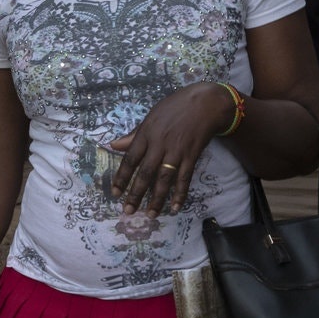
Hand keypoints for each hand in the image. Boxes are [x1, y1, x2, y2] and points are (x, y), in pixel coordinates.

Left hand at [110, 83, 231, 215]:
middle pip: (145, 173)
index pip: (130, 159)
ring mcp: (176, 151)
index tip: (115, 193)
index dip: (122, 177)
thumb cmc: (175, 107)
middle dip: (136, 194)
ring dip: (157, 199)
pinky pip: (184, 178)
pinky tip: (174, 207)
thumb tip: (113, 145)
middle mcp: (159, 144)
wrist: (205, 103)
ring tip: (150, 214)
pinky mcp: (191, 156)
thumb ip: (134, 134)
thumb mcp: (151, 116)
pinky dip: (180, 194)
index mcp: (146, 133)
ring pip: (164, 179)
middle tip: (128, 211)